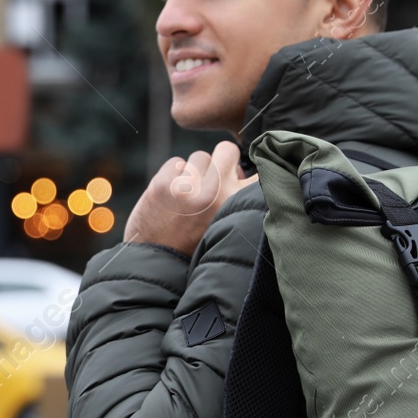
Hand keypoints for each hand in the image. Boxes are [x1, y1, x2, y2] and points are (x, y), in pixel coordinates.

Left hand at [124, 140, 255, 255]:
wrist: (159, 266)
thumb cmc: (198, 247)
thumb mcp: (227, 227)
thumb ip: (238, 199)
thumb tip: (239, 169)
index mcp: (235, 204)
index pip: (258, 171)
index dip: (248, 171)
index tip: (240, 178)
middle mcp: (215, 192)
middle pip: (228, 150)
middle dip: (222, 160)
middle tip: (213, 179)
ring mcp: (187, 186)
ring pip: (200, 157)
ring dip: (195, 171)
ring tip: (189, 196)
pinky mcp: (163, 183)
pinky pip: (176, 163)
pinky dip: (173, 175)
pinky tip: (171, 197)